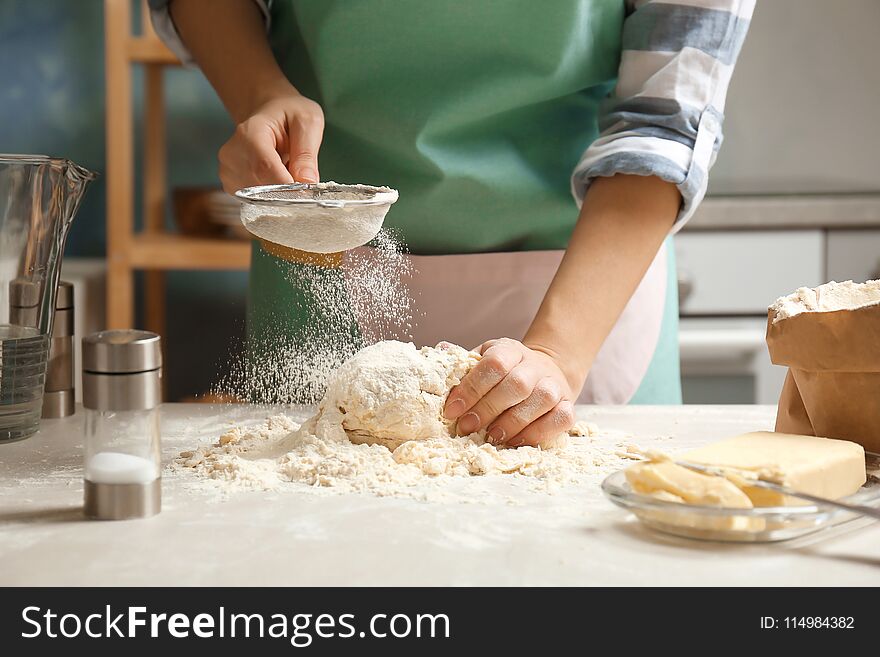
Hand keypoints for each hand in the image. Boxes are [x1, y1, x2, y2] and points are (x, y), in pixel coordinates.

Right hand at [218, 91, 324, 192]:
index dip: (287, 186)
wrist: (269, 112)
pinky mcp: (231, 184)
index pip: (265, 168)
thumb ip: (307, 152)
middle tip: (303, 180)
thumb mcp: (308, 122)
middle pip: (261, 187)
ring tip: (287, 171)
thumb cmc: (289, 114)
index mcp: (250, 133)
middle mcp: (232, 154)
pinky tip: (276, 179)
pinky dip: (271, 196)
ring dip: (279, 194)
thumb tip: (306, 182)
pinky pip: (255, 201)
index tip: (308, 192)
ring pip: (259, 198)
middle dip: (286, 191)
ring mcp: (228, 171)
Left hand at [442, 338, 575, 447]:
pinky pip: (560, 419)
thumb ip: (465, 363)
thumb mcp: (484, 359)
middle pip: (516, 384)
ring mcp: (555, 385)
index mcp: (511, 351)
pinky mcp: (569, 405)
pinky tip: (516, 441)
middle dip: (488, 409)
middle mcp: (536, 366)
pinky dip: (538, 432)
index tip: (452, 410)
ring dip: (513, 422)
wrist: (546, 371)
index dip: (471, 388)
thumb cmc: (505, 372)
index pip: (494, 364)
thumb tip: (441, 350)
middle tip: (467, 428)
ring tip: (492, 437)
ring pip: (541, 400)